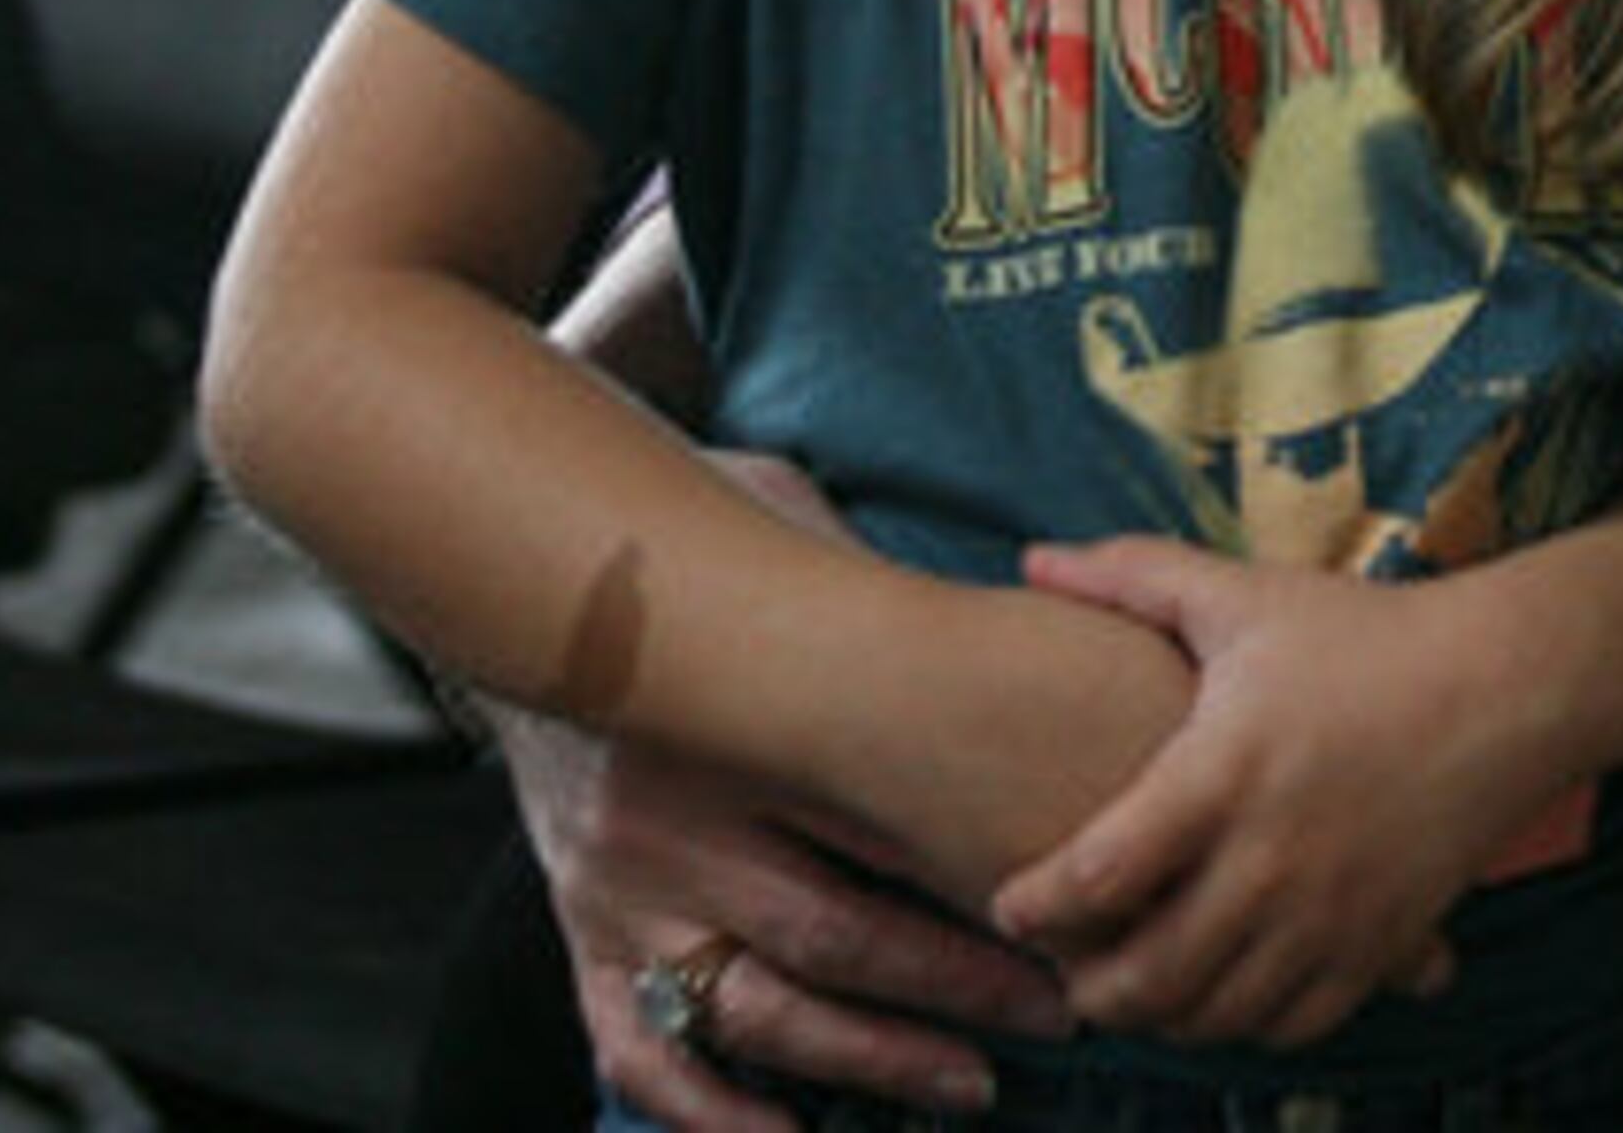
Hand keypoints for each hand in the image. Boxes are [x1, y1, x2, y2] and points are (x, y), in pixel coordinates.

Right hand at [508, 445, 1072, 1131]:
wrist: (542, 591)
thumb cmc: (710, 568)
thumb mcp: (793, 545)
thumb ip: (879, 600)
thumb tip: (1024, 624)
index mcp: (740, 722)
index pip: (885, 815)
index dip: (988, 870)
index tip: (1080, 906)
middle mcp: (675, 819)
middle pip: (834, 928)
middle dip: (956, 982)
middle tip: (1059, 1009)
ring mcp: (621, 894)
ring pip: (754, 1005)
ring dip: (870, 1056)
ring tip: (972, 1082)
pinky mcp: (584, 941)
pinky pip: (638, 1049)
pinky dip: (709, 1109)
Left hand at [996, 537, 1557, 1049]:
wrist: (1506, 684)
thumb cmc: (1367, 635)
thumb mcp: (1246, 596)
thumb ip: (1133, 577)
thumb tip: (1032, 559)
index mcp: (1225, 771)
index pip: (1096, 874)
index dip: (1033, 904)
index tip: (1009, 901)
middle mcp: (1273, 857)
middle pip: (1143, 975)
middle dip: (1084, 984)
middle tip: (1063, 964)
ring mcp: (1331, 913)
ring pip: (1212, 1015)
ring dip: (1159, 1012)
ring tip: (1133, 980)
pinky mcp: (1379, 946)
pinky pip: (1290, 1026)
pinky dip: (1242, 1022)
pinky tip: (1222, 985)